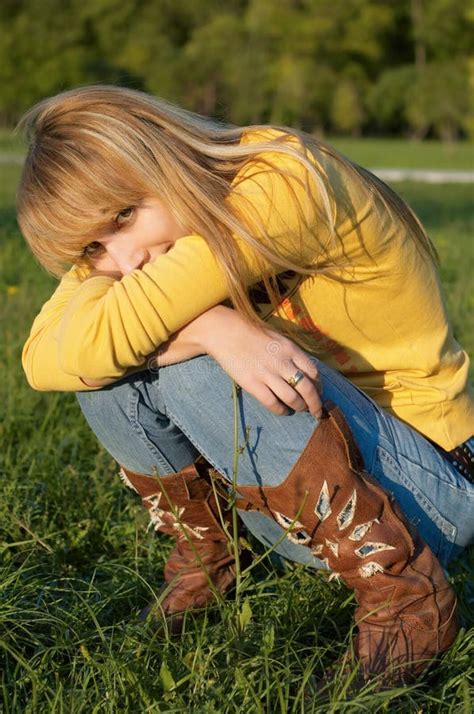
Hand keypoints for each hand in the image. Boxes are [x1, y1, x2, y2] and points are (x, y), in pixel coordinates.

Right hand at [200, 306, 321, 417]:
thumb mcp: (277, 338)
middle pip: (307, 389)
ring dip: (300, 407)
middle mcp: (283, 362)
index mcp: (291, 349)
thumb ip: (291, 354)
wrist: (225, 332)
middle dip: (315, 404)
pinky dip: (282, 410)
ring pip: (293, 398)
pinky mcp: (253, 384)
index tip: (319, 393)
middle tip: (316, 412)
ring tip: (300, 410)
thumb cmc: (252, 333)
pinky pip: (273, 403)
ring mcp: (268, 374)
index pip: (313, 372)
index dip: (319, 386)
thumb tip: (303, 371)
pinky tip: (284, 411)